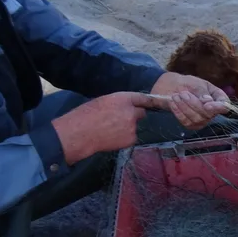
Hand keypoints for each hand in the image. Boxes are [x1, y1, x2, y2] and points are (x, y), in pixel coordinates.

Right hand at [52, 92, 167, 164]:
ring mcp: (133, 126)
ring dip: (128, 127)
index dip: (149, 101)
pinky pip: (132, 136)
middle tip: (120, 119)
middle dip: (135, 115)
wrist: (79, 134)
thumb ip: (118, 103)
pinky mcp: (131, 138)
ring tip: (110, 129)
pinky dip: (125, 137)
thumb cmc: (85, 115)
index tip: (158, 102)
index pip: (143, 98)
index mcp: (123, 99)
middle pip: (141, 113)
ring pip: (135, 126)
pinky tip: (111, 137)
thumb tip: (126, 106)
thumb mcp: (102, 101)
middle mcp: (132, 111)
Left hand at [151, 72, 230, 128]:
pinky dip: (178, 112)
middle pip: (208, 114)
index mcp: (218, 98)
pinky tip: (173, 103)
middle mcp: (213, 111)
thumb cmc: (187, 84)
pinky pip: (186, 122)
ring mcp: (203, 120)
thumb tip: (208, 101)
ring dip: (184, 107)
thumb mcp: (196, 83)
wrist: (172, 88)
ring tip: (176, 96)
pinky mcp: (192, 125)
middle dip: (193, 104)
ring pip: (197, 119)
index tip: (207, 105)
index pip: (224, 106)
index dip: (217, 108)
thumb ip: (202, 92)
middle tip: (183, 93)